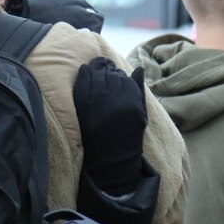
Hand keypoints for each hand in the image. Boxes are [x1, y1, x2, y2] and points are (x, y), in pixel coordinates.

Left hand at [73, 57, 146, 194]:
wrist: (110, 158)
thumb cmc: (128, 135)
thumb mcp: (141, 114)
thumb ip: (139, 90)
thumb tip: (139, 68)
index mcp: (131, 103)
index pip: (124, 78)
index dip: (118, 72)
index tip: (115, 71)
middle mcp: (115, 101)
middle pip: (110, 75)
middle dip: (107, 68)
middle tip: (104, 65)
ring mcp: (97, 103)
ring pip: (96, 76)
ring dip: (95, 68)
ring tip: (95, 65)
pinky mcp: (83, 106)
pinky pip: (82, 83)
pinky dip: (83, 74)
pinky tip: (84, 69)